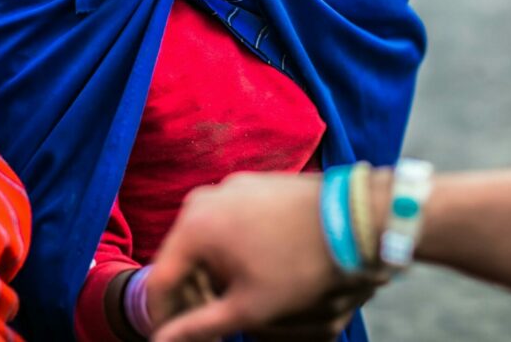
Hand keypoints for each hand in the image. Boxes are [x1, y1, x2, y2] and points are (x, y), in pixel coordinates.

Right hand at [147, 172, 388, 341]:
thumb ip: (199, 326)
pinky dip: (229, 249)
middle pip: (181, 258)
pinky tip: (253, 270)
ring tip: (234, 301)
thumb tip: (162, 341)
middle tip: (212, 327)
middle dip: (192, 296)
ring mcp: (228, 187)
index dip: (165, 317)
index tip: (176, 338)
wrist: (350, 218)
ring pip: (204, 240)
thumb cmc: (298, 265)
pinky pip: (225, 221)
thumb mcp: (248, 306)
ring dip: (211, 274)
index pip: (160, 281)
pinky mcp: (250, 185)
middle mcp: (202, 199)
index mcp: (194, 226)